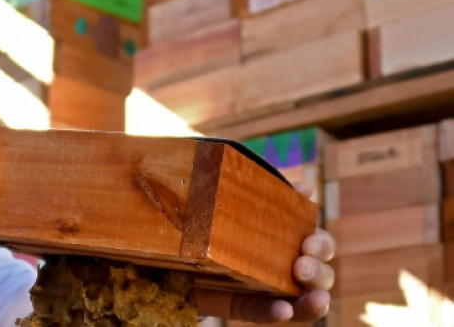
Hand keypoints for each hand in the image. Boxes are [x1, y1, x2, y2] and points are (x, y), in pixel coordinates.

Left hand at [195, 181, 335, 322]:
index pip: (319, 246)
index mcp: (288, 240)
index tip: (309, 242)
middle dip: (319, 272)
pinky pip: (263, 313)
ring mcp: (267, 290)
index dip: (322, 244)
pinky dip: (276, 313)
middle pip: (319, 275)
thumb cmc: (215, 218)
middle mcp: (285, 268)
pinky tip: (283, 310)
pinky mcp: (244, 306)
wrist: (179, 243)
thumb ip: (270, 193)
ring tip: (315, 297)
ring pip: (303, 301)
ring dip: (313, 300)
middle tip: (303, 266)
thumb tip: (306, 187)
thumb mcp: (239, 201)